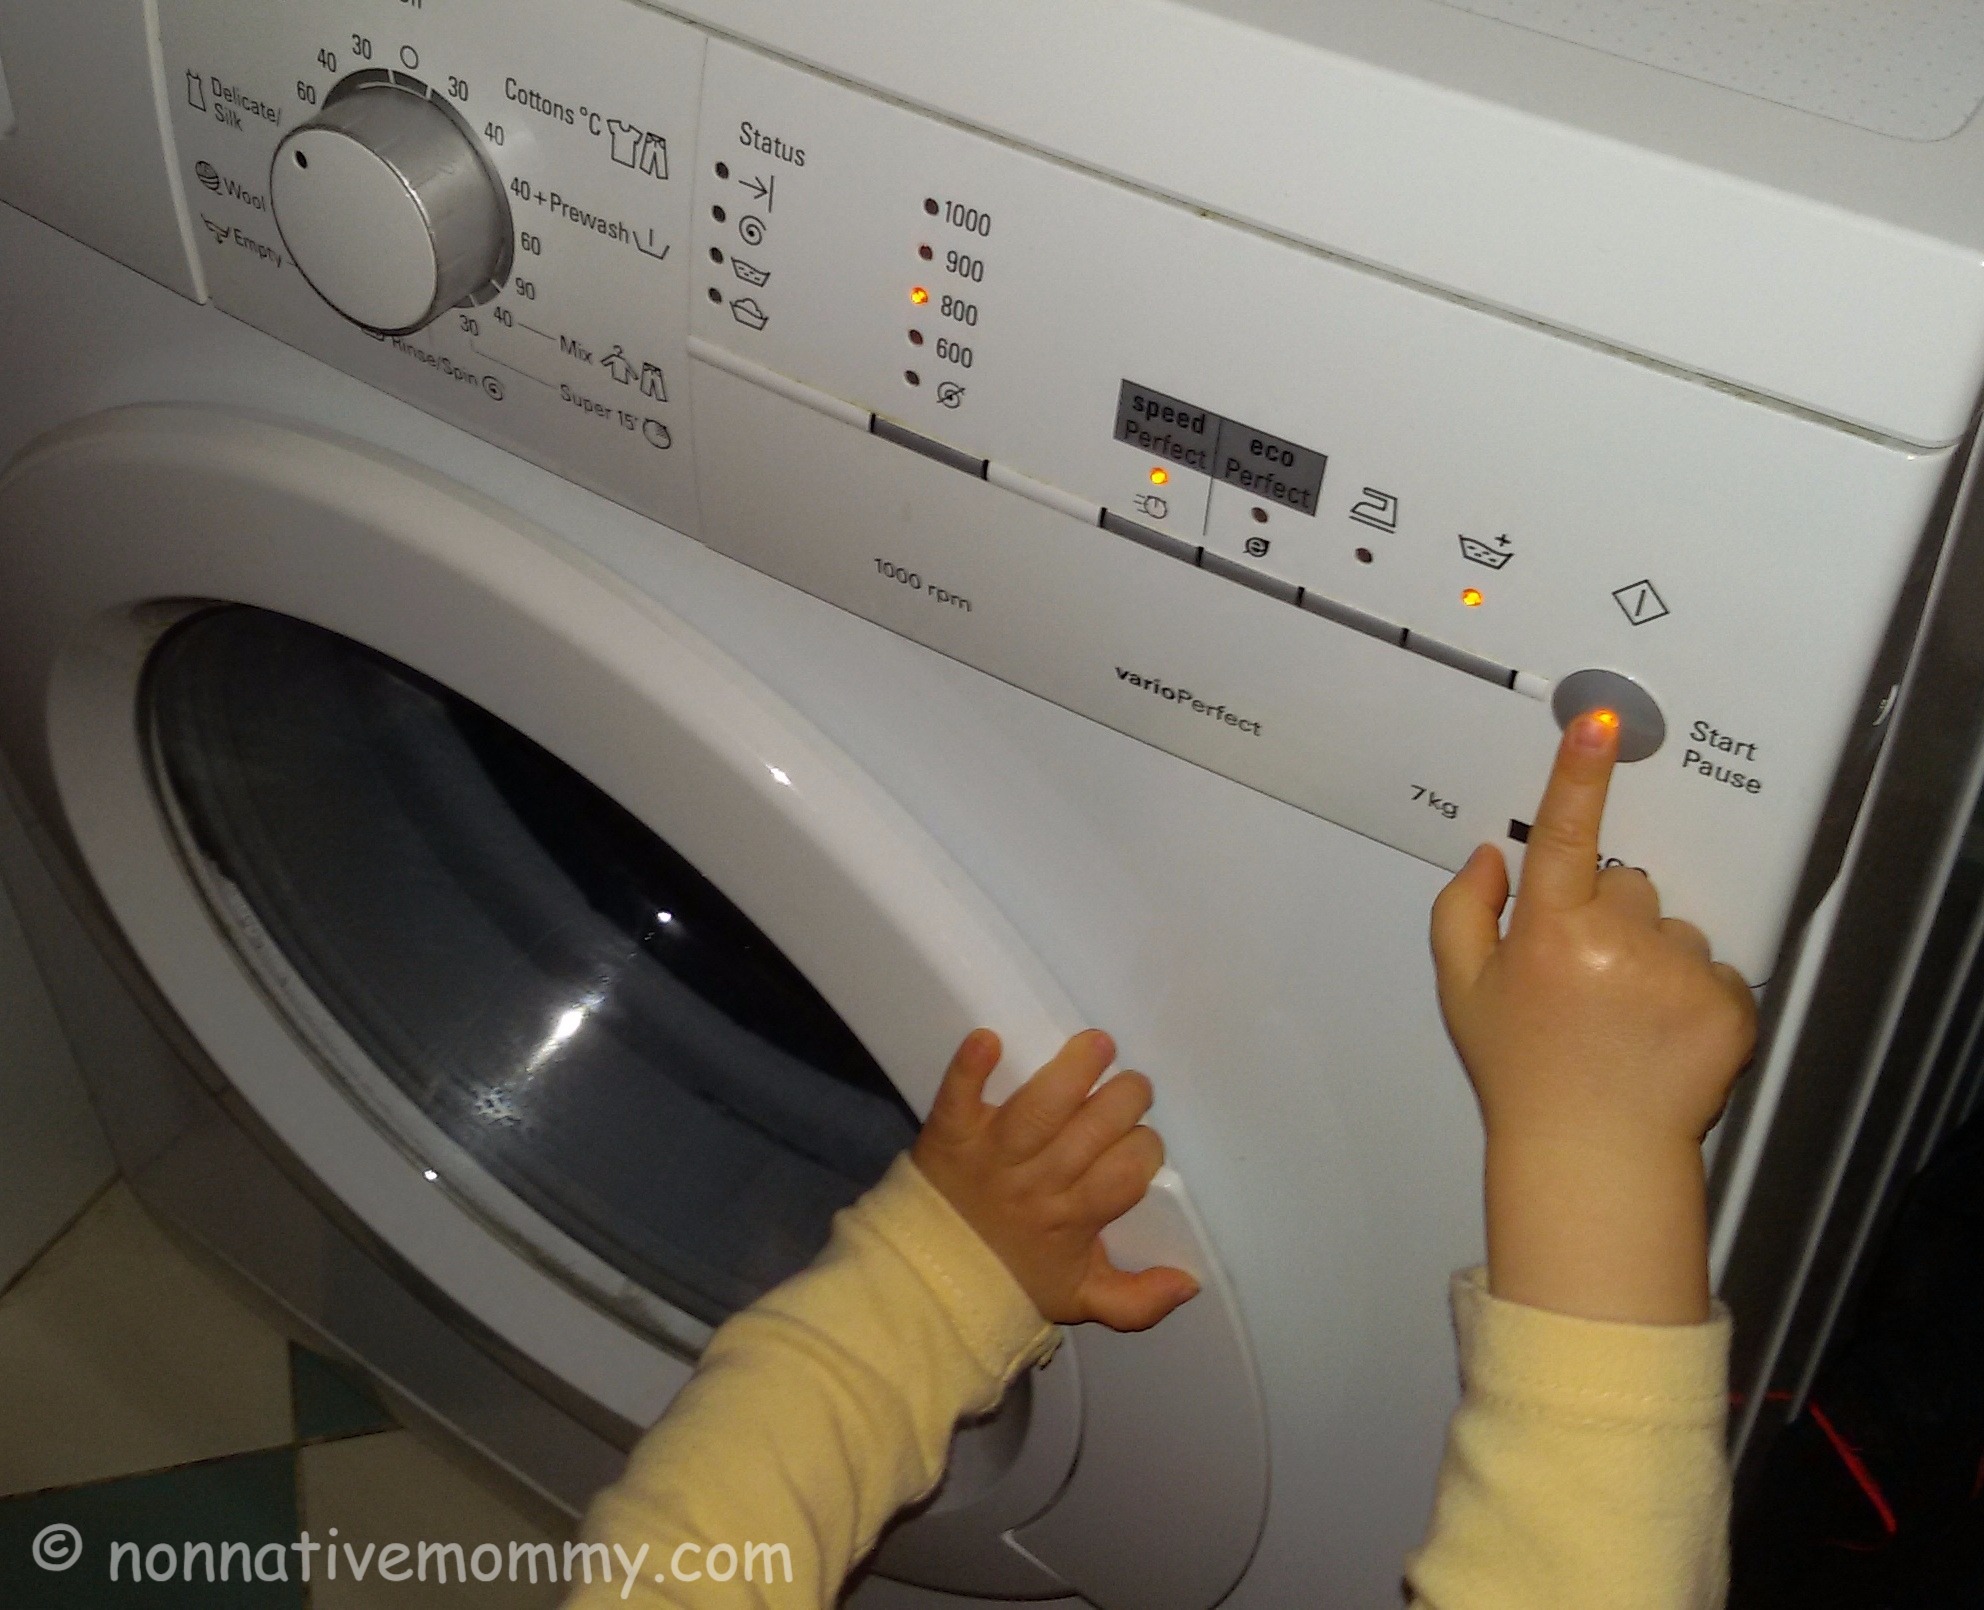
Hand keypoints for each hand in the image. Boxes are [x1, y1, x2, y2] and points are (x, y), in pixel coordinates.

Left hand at [912, 1028, 1199, 1331]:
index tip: (1140, 1141)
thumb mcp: (1080, 1298)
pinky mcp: (950, 1131)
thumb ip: (1139, 1300)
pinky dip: (971, 1066)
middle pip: (1094, 1130)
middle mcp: (1036, 1182)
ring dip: (1073, 1069)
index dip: (1144, 1150)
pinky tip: (990, 1039)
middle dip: (1124, 1099)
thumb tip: (1191, 1283)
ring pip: (1040, 1106)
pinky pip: (958, 1094)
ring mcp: (992, 1153)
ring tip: (1097, 1045)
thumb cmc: (1014, 1277)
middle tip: (1128, 1088)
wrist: (930, 1278)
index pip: (1125, 1174)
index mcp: (1071, 1218)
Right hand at [1430, 712, 1756, 1322]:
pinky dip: (1696, 994)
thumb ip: (1462, 913)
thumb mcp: (1464, 993)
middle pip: (1628, 885)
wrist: (1593, 1155)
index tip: (1599, 723)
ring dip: (1656, 956)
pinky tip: (1662, 1034)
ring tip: (1627, 1015)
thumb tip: (1493, 857)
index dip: (1578, 774)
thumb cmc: (1525, 1074)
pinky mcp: (1728, 1007)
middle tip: (1587, 980)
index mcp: (1548, 934)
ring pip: (1676, 926)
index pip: (1564, 835)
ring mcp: (1678, 975)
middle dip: (1610, 917)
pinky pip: (1717, 969)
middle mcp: (1616, 945)